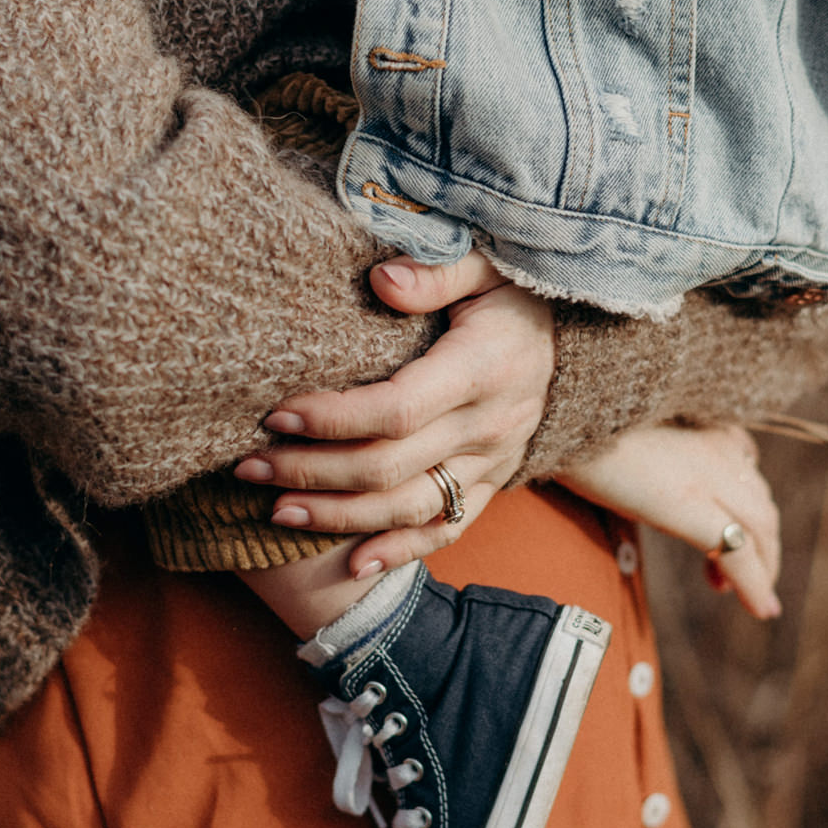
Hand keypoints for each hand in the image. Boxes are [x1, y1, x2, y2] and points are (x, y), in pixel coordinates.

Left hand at [233, 251, 553, 577]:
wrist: (577, 333)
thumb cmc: (513, 287)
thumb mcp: (485, 262)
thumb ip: (436, 269)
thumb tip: (382, 281)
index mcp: (483, 368)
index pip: (397, 409)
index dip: (333, 419)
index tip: (277, 416)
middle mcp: (489, 425)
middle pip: (389, 467)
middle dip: (311, 471)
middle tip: (249, 465)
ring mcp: (492, 461)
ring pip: (408, 507)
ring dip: (337, 517)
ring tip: (275, 512)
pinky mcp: (492, 483)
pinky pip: (446, 530)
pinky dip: (400, 552)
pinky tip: (352, 565)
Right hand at [557, 423, 782, 618]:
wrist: (559, 420)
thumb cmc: (578, 429)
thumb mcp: (629, 436)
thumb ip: (653, 455)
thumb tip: (641, 482)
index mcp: (704, 426)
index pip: (746, 469)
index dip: (748, 510)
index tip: (730, 537)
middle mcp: (717, 446)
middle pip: (761, 504)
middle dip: (763, 547)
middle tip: (738, 580)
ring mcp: (708, 473)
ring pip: (761, 528)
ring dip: (763, 568)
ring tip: (751, 600)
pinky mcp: (690, 504)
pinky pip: (738, 551)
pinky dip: (756, 583)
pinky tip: (761, 608)